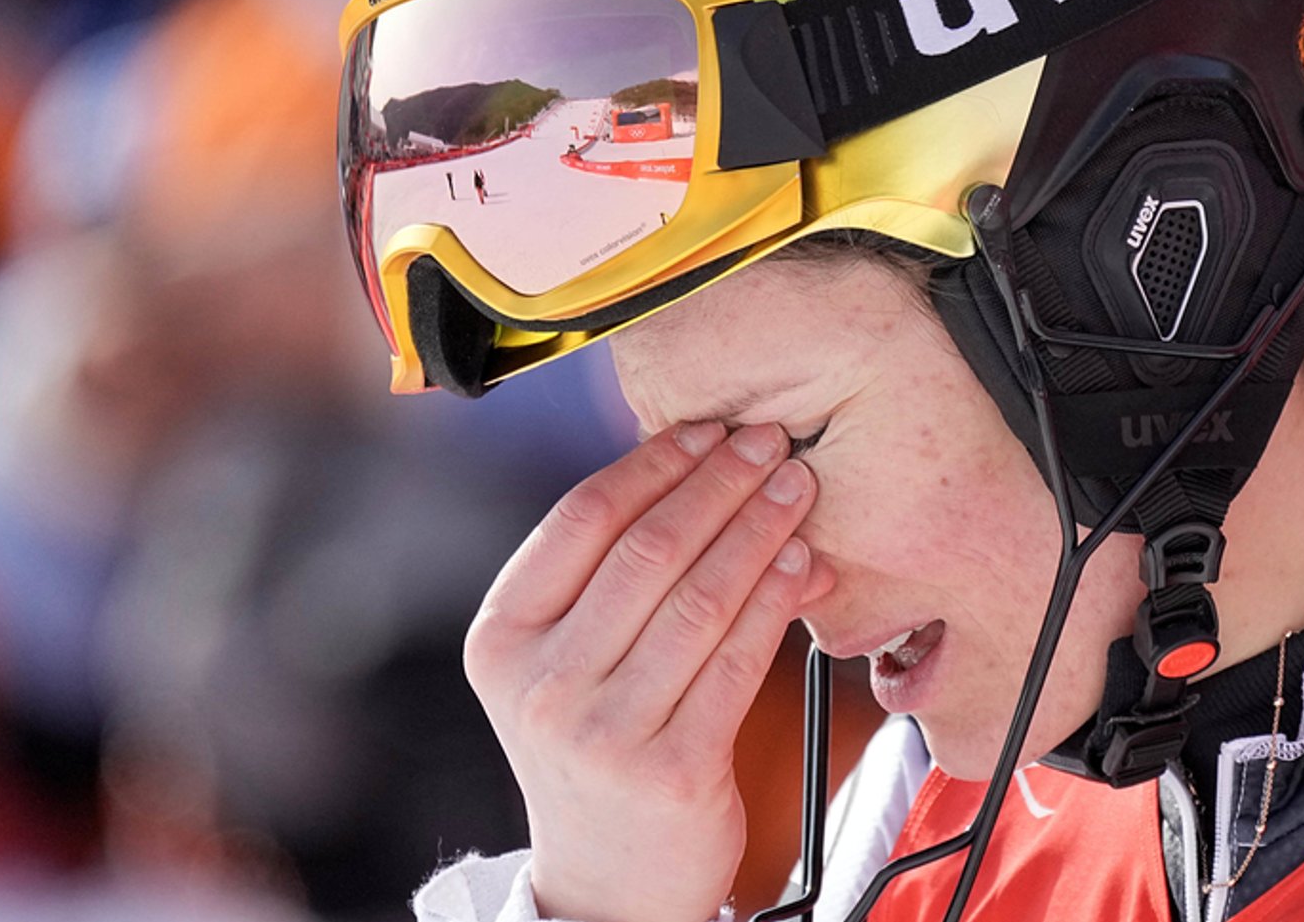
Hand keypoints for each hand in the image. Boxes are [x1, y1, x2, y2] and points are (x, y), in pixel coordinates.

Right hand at [463, 422, 823, 921]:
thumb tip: (706, 471)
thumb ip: (609, 579)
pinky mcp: (672, 771)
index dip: (655, 463)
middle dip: (719, 483)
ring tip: (796, 489)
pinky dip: (776, 600)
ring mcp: (603, 732)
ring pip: (699, 599)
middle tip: (769, 442)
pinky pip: (738, 662)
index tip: (710, 427)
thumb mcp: (565, 663)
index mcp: (502, 639)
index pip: (581, 519)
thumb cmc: (598, 746)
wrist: (610, 881)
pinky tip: (801, 562)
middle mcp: (541, 685)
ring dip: (757, 530)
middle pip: (647, 551)